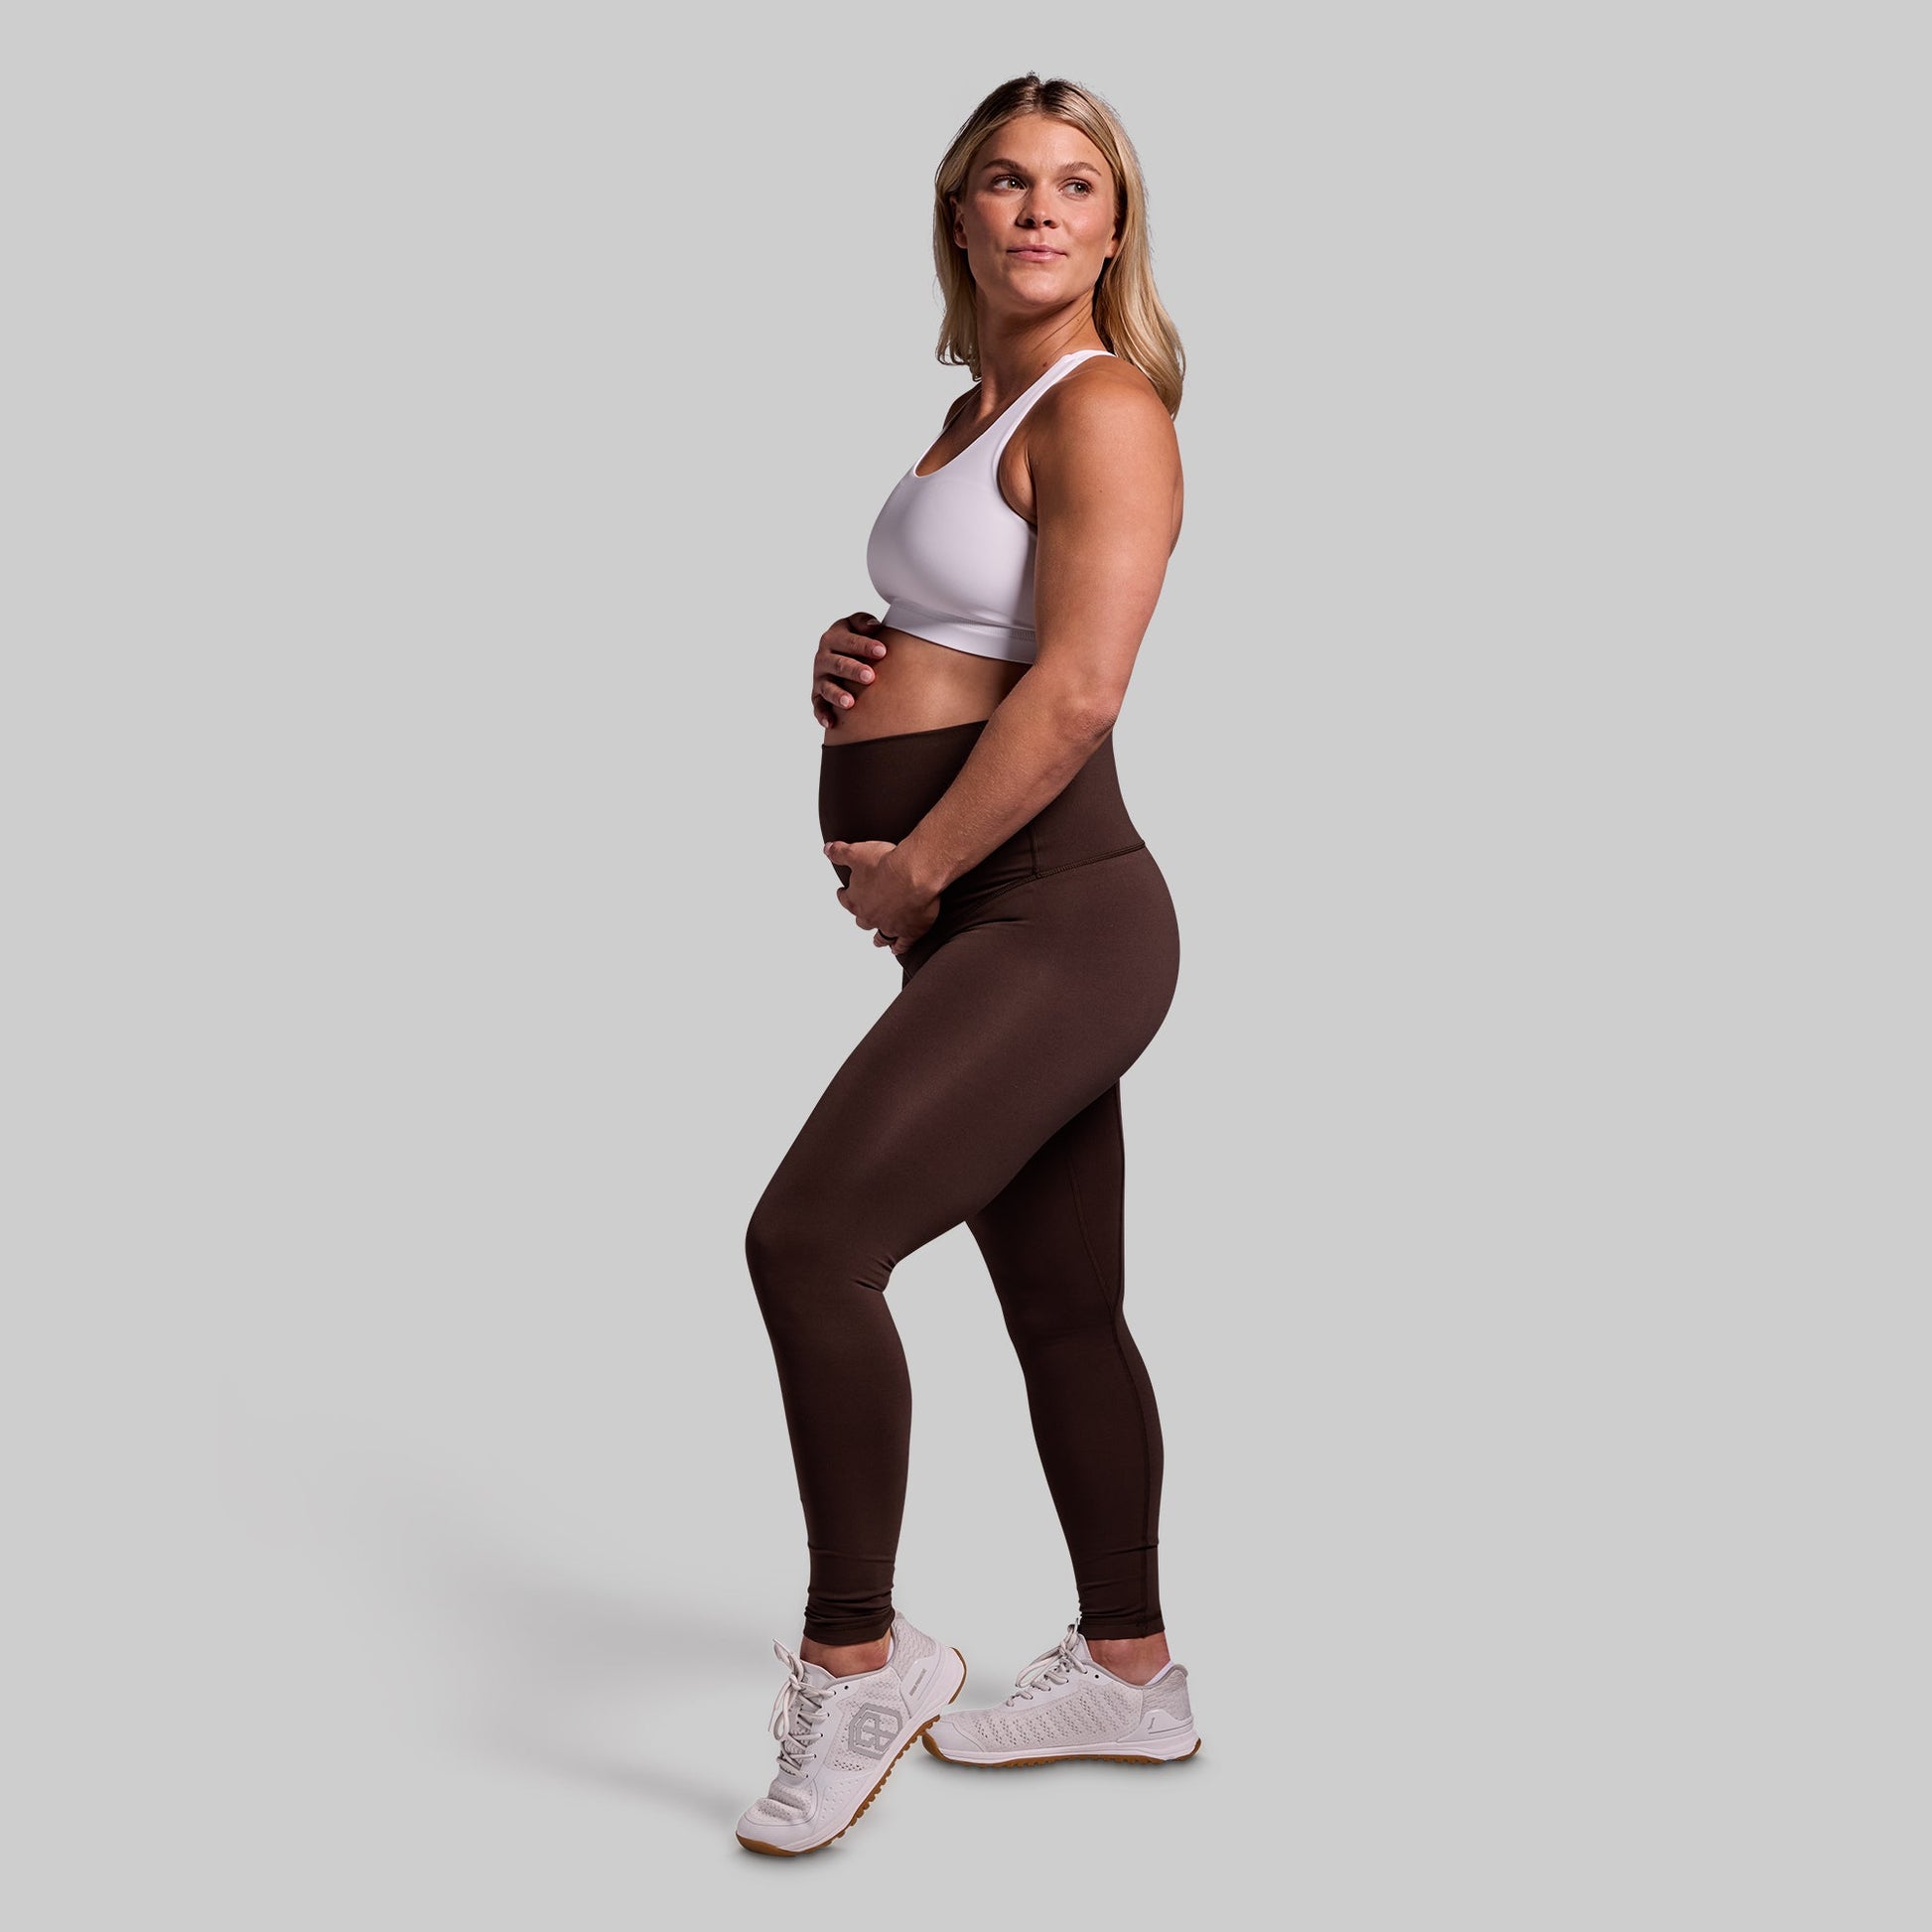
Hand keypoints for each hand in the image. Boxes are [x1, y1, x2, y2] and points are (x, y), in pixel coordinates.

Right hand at [813, 612, 888, 726]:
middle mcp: (823, 658)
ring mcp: (819, 678)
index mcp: (833, 637)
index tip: (882, 651)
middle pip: (838, 664)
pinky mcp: (817, 695)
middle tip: (869, 676)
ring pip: (827, 687)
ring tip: (850, 703)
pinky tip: (831, 722)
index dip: (864, 645)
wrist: (840, 655)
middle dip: (853, 670)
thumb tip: (873, 627)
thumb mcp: (856, 625)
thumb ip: (863, 622)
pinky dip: (823, 715)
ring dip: (838, 695)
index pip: (848, 640)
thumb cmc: (855, 640)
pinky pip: (818, 707)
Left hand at [823, 839, 940, 956]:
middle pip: (863, 921)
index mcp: (856, 900)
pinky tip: (897, 948)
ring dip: (879, 938)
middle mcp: (870, 917)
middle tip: (864, 915)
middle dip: (863, 918)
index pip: (845, 900)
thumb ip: (840, 852)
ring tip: (878, 940)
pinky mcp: (910, 932)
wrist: (914, 874)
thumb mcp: (858, 853)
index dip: (844, 896)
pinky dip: (899, 947)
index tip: (844, 893)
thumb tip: (827, 850)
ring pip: (881, 937)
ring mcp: (890, 926)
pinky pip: (902, 944)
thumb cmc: (886, 864)